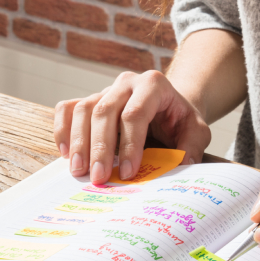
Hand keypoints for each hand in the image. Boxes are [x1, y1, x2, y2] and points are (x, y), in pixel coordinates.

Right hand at [53, 70, 211, 183]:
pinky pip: (67, 109)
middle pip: (104, 111)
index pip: (135, 114)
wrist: (169, 107)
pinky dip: (62, 130)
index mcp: (153, 85)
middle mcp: (126, 83)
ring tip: (79, 171)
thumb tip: (182, 166)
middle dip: (99, 147)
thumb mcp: (197, 131)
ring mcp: (105, 90)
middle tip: (98, 177)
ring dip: (78, 142)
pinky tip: (66, 154)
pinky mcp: (90, 100)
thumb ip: (192, 147)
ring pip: (83, 109)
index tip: (127, 173)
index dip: (129, 145)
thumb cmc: (180, 120)